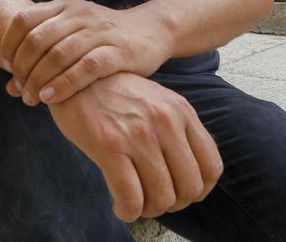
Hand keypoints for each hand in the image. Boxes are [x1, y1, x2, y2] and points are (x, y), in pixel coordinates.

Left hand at [0, 0, 170, 105]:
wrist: (152, 30)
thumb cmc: (104, 40)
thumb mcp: (73, 38)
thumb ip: (42, 57)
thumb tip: (9, 88)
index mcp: (65, 6)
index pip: (24, 20)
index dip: (10, 44)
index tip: (6, 67)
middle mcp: (80, 14)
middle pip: (38, 39)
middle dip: (22, 68)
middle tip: (20, 92)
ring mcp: (100, 31)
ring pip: (59, 54)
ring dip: (39, 79)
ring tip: (31, 99)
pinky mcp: (119, 51)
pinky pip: (86, 67)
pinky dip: (64, 84)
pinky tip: (51, 98)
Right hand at [48, 72, 222, 221]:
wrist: (75, 72)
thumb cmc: (115, 93)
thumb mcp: (158, 101)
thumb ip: (178, 130)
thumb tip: (190, 173)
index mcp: (181, 112)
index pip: (211, 167)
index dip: (199, 190)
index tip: (180, 192)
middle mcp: (166, 122)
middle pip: (190, 188)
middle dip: (173, 203)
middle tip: (154, 199)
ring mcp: (139, 134)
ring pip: (162, 197)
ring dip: (149, 210)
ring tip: (135, 203)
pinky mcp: (110, 146)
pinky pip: (131, 197)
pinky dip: (128, 212)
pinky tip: (120, 207)